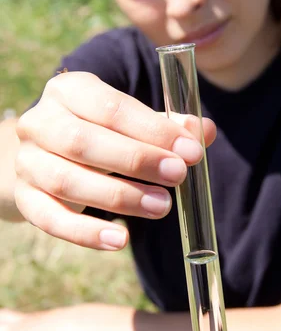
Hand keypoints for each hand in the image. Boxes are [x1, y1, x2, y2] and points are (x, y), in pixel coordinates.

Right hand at [14, 72, 216, 248]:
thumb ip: (167, 125)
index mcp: (69, 90)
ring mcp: (27, 160)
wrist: (48, 153)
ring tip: (161, 207)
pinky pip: (50, 219)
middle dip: (137, 160)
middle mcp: (40, 121)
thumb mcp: (131, 120)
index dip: (152, 130)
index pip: (111, 108)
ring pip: (67, 181)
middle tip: (178, 176)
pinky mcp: (25, 197)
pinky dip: (86, 233)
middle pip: (83, 142)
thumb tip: (205, 131)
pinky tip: (120, 240)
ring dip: (119, 196)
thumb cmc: (101, 131)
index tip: (190, 151)